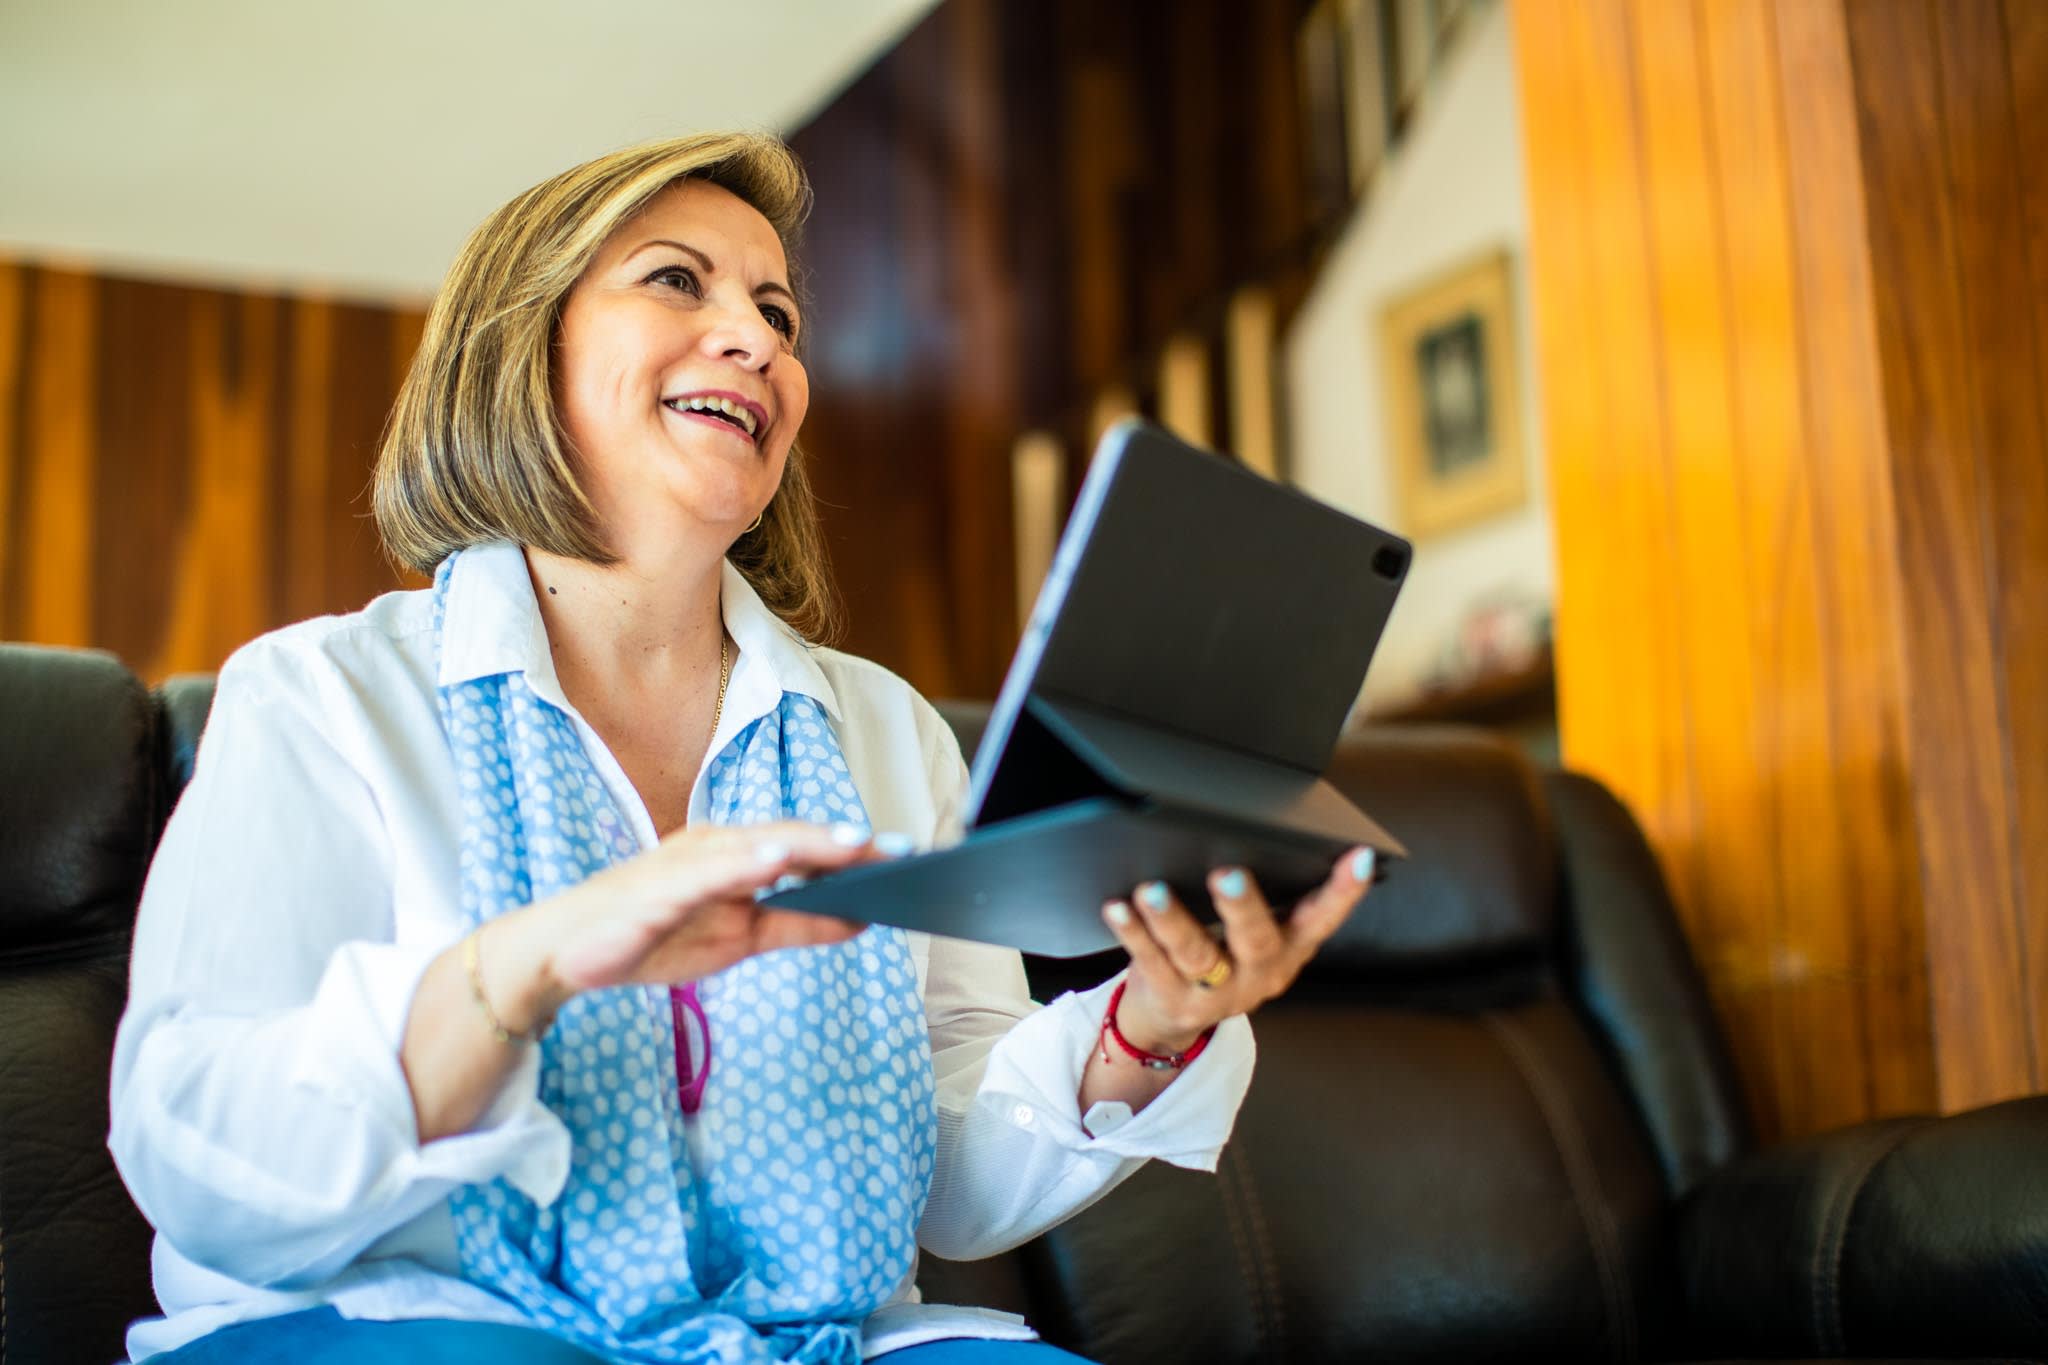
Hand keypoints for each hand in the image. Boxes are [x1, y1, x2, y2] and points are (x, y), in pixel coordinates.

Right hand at [499, 820, 885, 1022]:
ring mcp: (682, 864)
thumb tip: (864, 918)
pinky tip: (771, 863)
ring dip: (805, 844)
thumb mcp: (740, 939)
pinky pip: (703, 873)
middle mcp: (712, 847)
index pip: (805, 847)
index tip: (907, 852)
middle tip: (897, 848)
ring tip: (854, 847)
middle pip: (788, 838)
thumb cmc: (653, 936)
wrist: (564, 955)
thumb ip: (798, 927)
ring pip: (753, 847)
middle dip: (843, 844)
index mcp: (734, 855)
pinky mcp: (654, 889)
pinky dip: (740, 864)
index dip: (854, 849)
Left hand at [1101, 847, 1378, 1052]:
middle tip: (1226, 873)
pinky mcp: (1174, 1000)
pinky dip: (1133, 934)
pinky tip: (1117, 908)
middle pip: (1255, 940)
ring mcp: (1216, 992)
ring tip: (1152, 890)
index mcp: (1290, 948)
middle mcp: (1259, 973)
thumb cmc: (1223, 951)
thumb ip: (1269, 896)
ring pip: (1195, 954)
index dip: (1345, 890)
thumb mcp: (1259, 932)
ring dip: (1173, 920)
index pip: (1322, 917)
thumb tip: (1260, 825)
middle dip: (1242, 906)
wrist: (1176, 1016)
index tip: (1359, 856)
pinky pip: (1151, 963)